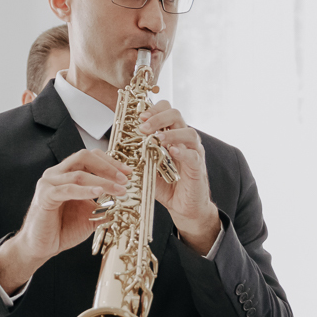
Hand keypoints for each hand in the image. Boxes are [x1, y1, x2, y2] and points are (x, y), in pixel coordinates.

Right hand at [0, 149, 130, 293]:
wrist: (42, 247)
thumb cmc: (63, 229)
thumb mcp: (90, 214)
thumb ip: (104, 204)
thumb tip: (124, 200)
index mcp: (67, 174)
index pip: (90, 157)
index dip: (110, 162)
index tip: (128, 172)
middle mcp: (57, 174)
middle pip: (84, 157)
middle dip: (108, 166)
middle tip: (124, 179)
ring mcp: (49, 183)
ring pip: (79, 174)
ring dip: (103, 181)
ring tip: (119, 190)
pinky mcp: (45, 197)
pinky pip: (67, 189)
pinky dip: (85, 190)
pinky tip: (98, 193)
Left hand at [138, 101, 219, 253]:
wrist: (184, 207)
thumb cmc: (168, 186)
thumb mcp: (148, 168)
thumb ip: (139, 155)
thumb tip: (118, 148)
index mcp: (172, 136)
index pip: (166, 111)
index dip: (153, 110)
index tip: (140, 117)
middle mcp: (184, 141)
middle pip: (176, 115)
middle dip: (157, 117)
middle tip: (143, 128)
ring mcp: (194, 153)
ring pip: (189, 133)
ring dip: (170, 133)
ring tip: (156, 139)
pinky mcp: (198, 168)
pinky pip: (193, 155)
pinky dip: (183, 152)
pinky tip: (172, 151)